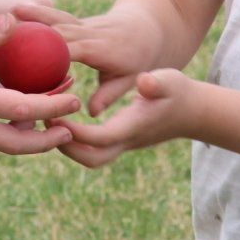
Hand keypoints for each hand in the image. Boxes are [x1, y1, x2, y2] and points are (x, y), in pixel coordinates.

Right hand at [13, 2, 160, 116]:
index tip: (30, 63)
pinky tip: (18, 10)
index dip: (51, 54)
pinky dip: (39, 13)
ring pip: (56, 18)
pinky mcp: (77, 21)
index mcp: (100, 49)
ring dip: (35, 15)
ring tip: (11, 11)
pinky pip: (56, 16)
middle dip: (36, 33)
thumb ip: (108, 95)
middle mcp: (89, 33)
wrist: (146, 29)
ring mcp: (82, 24)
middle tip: (8, 36)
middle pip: (59, 32)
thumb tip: (91, 112)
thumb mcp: (128, 80)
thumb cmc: (138, 60)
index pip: (71, 50)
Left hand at [54, 68, 196, 168]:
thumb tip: (145, 82)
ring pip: (92, 157)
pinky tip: (63, 116)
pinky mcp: (121, 139)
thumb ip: (156, 83)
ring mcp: (124, 143)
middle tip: (46, 121)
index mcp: (134, 127)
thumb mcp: (169, 80)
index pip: (100, 139)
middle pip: (92, 158)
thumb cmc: (179, 92)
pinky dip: (76, 139)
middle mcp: (126, 140)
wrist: (194, 111)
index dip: (76, 132)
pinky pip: (94, 147)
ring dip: (69, 145)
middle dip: (66, 147)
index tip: (57, 116)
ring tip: (50, 118)